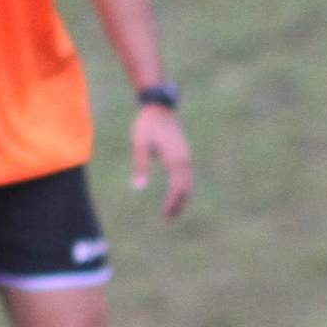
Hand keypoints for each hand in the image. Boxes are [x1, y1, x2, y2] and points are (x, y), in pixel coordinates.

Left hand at [131, 104, 191, 218]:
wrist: (159, 107)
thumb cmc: (147, 125)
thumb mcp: (140, 145)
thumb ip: (140, 166)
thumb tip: (138, 187)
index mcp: (176, 159)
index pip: (177, 187)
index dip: (172, 202)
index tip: (164, 214)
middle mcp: (184, 159)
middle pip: (186, 188)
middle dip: (178, 204)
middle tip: (168, 219)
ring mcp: (186, 156)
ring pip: (188, 182)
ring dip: (181, 197)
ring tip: (172, 211)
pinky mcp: (183, 153)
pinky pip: (185, 175)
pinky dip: (182, 187)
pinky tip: (174, 193)